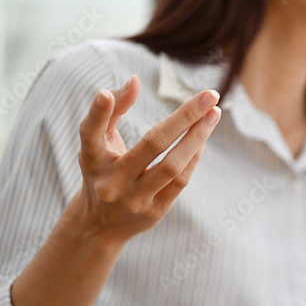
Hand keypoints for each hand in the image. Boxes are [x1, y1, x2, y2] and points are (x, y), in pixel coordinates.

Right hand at [73, 75, 220, 244]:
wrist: (101, 224)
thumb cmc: (102, 170)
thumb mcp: (98, 143)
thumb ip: (113, 111)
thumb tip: (136, 80)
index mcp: (91, 161)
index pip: (91, 134)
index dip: (98, 113)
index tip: (103, 93)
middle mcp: (111, 182)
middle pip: (152, 145)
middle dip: (184, 117)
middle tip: (208, 95)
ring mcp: (134, 200)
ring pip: (172, 166)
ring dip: (197, 137)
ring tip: (214, 113)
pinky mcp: (155, 212)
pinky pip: (181, 180)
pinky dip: (194, 156)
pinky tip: (203, 136)